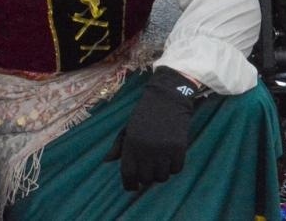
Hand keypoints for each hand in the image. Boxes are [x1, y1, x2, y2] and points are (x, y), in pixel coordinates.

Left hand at [108, 67, 197, 190]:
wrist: (167, 98)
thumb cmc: (145, 115)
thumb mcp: (128, 128)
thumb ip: (118, 146)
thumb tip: (107, 161)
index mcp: (131, 144)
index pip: (128, 174)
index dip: (129, 184)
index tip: (133, 186)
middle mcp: (146, 149)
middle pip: (146, 178)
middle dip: (146, 177)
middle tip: (149, 169)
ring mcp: (163, 149)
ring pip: (161, 177)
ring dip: (160, 173)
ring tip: (160, 163)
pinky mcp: (179, 148)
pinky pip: (176, 170)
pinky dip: (173, 167)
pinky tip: (171, 158)